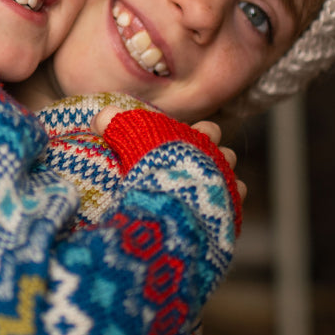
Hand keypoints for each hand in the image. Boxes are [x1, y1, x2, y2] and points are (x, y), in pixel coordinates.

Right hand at [91, 108, 246, 202]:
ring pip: (233, 181)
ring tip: (194, 192)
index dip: (197, 134)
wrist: (169, 206)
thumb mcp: (125, 135)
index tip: (180, 145)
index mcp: (201, 138)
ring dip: (217, 184)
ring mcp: (227, 188)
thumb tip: (101, 118)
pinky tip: (200, 213)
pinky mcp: (228, 216)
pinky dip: (219, 210)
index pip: (209, 129)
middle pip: (226, 154)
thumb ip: (113, 123)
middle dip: (211, 159)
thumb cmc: (150, 165)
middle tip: (187, 169)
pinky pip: (231, 208)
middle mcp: (219, 160)